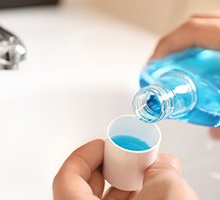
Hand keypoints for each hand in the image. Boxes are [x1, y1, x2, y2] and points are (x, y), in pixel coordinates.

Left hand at [53, 139, 197, 199]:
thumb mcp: (167, 194)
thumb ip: (161, 172)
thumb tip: (163, 164)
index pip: (67, 178)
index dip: (85, 155)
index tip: (103, 144)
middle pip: (84, 189)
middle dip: (107, 167)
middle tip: (123, 156)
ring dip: (120, 185)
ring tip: (139, 174)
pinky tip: (145, 194)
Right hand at [150, 13, 219, 137]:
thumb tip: (214, 132)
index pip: (190, 31)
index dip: (166, 46)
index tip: (153, 64)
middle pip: (194, 25)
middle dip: (172, 44)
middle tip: (162, 64)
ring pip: (205, 24)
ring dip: (189, 41)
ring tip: (180, 59)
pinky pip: (215, 28)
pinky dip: (204, 40)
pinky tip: (204, 55)